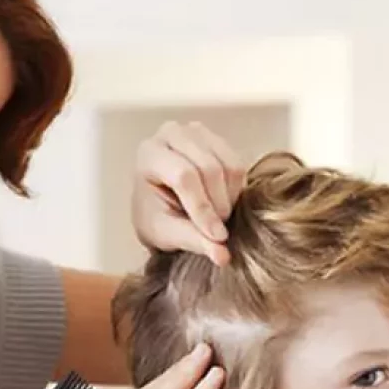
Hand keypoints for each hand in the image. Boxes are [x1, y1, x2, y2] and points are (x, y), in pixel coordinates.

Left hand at [131, 121, 245, 265]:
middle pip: (209, 168)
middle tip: (217, 230)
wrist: (160, 204)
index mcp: (150, 154)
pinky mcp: (216, 139)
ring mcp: (197, 132)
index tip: (216, 236)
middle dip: (218, 204)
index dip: (203, 207)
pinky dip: (237, 189)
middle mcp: (172, 134)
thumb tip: (223, 255)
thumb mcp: (167, 234)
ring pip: (228, 165)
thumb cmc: (156, 218)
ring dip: (230, 198)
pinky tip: (224, 202)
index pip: (183, 176)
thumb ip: (192, 241)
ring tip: (218, 216)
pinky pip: (239, 164)